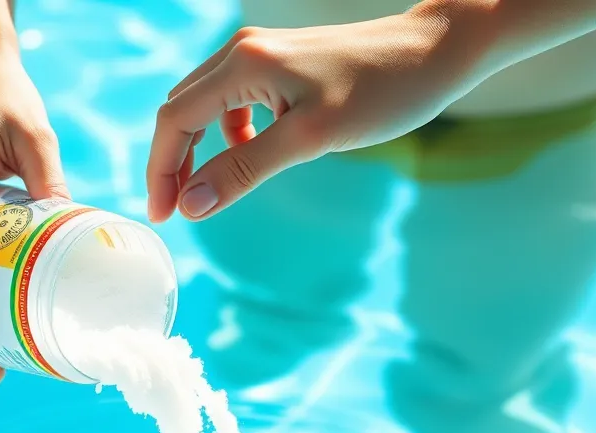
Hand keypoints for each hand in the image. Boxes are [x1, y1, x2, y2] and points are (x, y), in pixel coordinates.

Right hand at [146, 8, 480, 222]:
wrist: (434, 53)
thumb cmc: (380, 93)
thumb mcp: (307, 140)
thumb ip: (242, 171)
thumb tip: (191, 206)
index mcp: (242, 64)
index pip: (174, 120)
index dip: (160, 171)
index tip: (164, 217)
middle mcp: (242, 51)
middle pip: (180, 110)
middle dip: (171, 162)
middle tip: (177, 212)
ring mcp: (260, 53)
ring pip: (203, 105)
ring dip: (196, 149)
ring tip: (205, 191)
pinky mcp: (279, 62)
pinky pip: (232, 100)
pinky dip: (225, 134)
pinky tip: (246, 154)